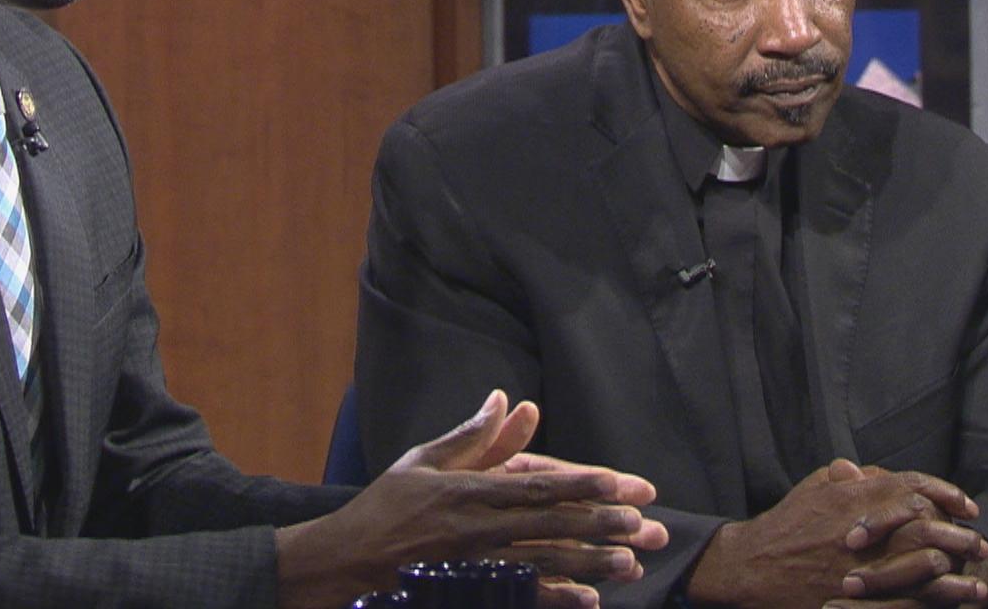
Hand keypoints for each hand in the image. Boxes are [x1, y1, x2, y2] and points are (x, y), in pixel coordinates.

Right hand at [275, 391, 668, 608]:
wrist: (343, 561)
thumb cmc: (385, 506)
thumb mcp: (422, 461)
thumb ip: (470, 436)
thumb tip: (504, 399)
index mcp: (467, 490)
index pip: (534, 484)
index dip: (579, 483)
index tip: (618, 482)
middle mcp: (476, 528)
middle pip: (549, 524)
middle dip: (600, 523)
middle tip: (644, 524)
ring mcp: (474, 565)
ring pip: (544, 563)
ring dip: (590, 562)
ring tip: (631, 563)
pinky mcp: (469, 592)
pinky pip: (521, 597)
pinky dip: (556, 597)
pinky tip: (588, 599)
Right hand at [684, 459, 979, 608]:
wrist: (754, 566)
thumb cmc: (784, 526)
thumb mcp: (811, 490)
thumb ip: (842, 478)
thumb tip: (868, 470)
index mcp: (855, 496)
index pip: (913, 485)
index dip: (946, 493)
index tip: (967, 506)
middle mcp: (865, 525)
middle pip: (929, 523)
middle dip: (959, 532)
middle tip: (978, 543)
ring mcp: (865, 560)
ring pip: (926, 560)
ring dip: (958, 567)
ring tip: (977, 578)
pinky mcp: (863, 592)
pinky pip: (912, 593)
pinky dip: (941, 594)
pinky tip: (959, 598)